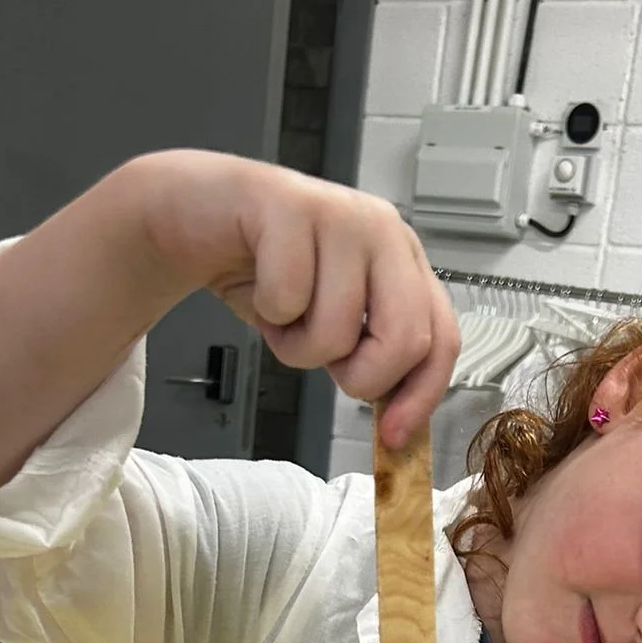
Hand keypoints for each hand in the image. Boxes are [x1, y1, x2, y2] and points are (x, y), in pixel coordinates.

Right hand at [150, 152, 459, 447]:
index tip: (394, 436)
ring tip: (282, 314)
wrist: (200, 218)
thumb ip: (371, 358)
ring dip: (295, 345)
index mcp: (404, 261)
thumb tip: (398, 425)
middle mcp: (384, 232)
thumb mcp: (332, 324)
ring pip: (337, 329)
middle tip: (324, 363)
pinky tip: (258, 285)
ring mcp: (340, 215)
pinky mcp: (289, 206)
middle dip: (360, 376)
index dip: (421, 395)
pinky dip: (265, 312)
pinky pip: (287, 299)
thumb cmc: (269, 273)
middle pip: (405, 339)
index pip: (441, 337)